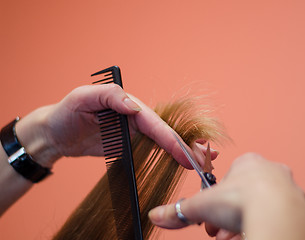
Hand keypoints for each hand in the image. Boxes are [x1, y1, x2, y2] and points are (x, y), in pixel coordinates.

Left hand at [15, 84, 217, 167]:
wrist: (56, 133)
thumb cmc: (66, 113)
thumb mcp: (82, 98)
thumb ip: (109, 95)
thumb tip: (134, 105)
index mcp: (128, 104)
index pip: (154, 122)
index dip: (170, 138)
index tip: (184, 153)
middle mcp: (135, 117)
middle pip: (164, 132)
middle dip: (185, 145)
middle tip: (205, 158)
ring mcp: (134, 131)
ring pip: (163, 141)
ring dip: (183, 150)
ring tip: (203, 160)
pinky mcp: (130, 144)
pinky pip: (153, 150)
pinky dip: (170, 155)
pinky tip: (182, 160)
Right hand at [149, 153, 304, 239]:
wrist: (277, 213)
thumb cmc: (243, 199)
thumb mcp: (202, 205)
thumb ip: (179, 211)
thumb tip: (157, 215)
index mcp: (248, 162)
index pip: (227, 182)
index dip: (215, 203)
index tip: (210, 218)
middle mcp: (270, 171)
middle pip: (244, 197)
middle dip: (229, 217)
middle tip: (220, 231)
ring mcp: (288, 188)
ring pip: (261, 208)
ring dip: (246, 223)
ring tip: (235, 237)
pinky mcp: (300, 207)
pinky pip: (277, 217)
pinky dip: (264, 227)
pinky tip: (254, 235)